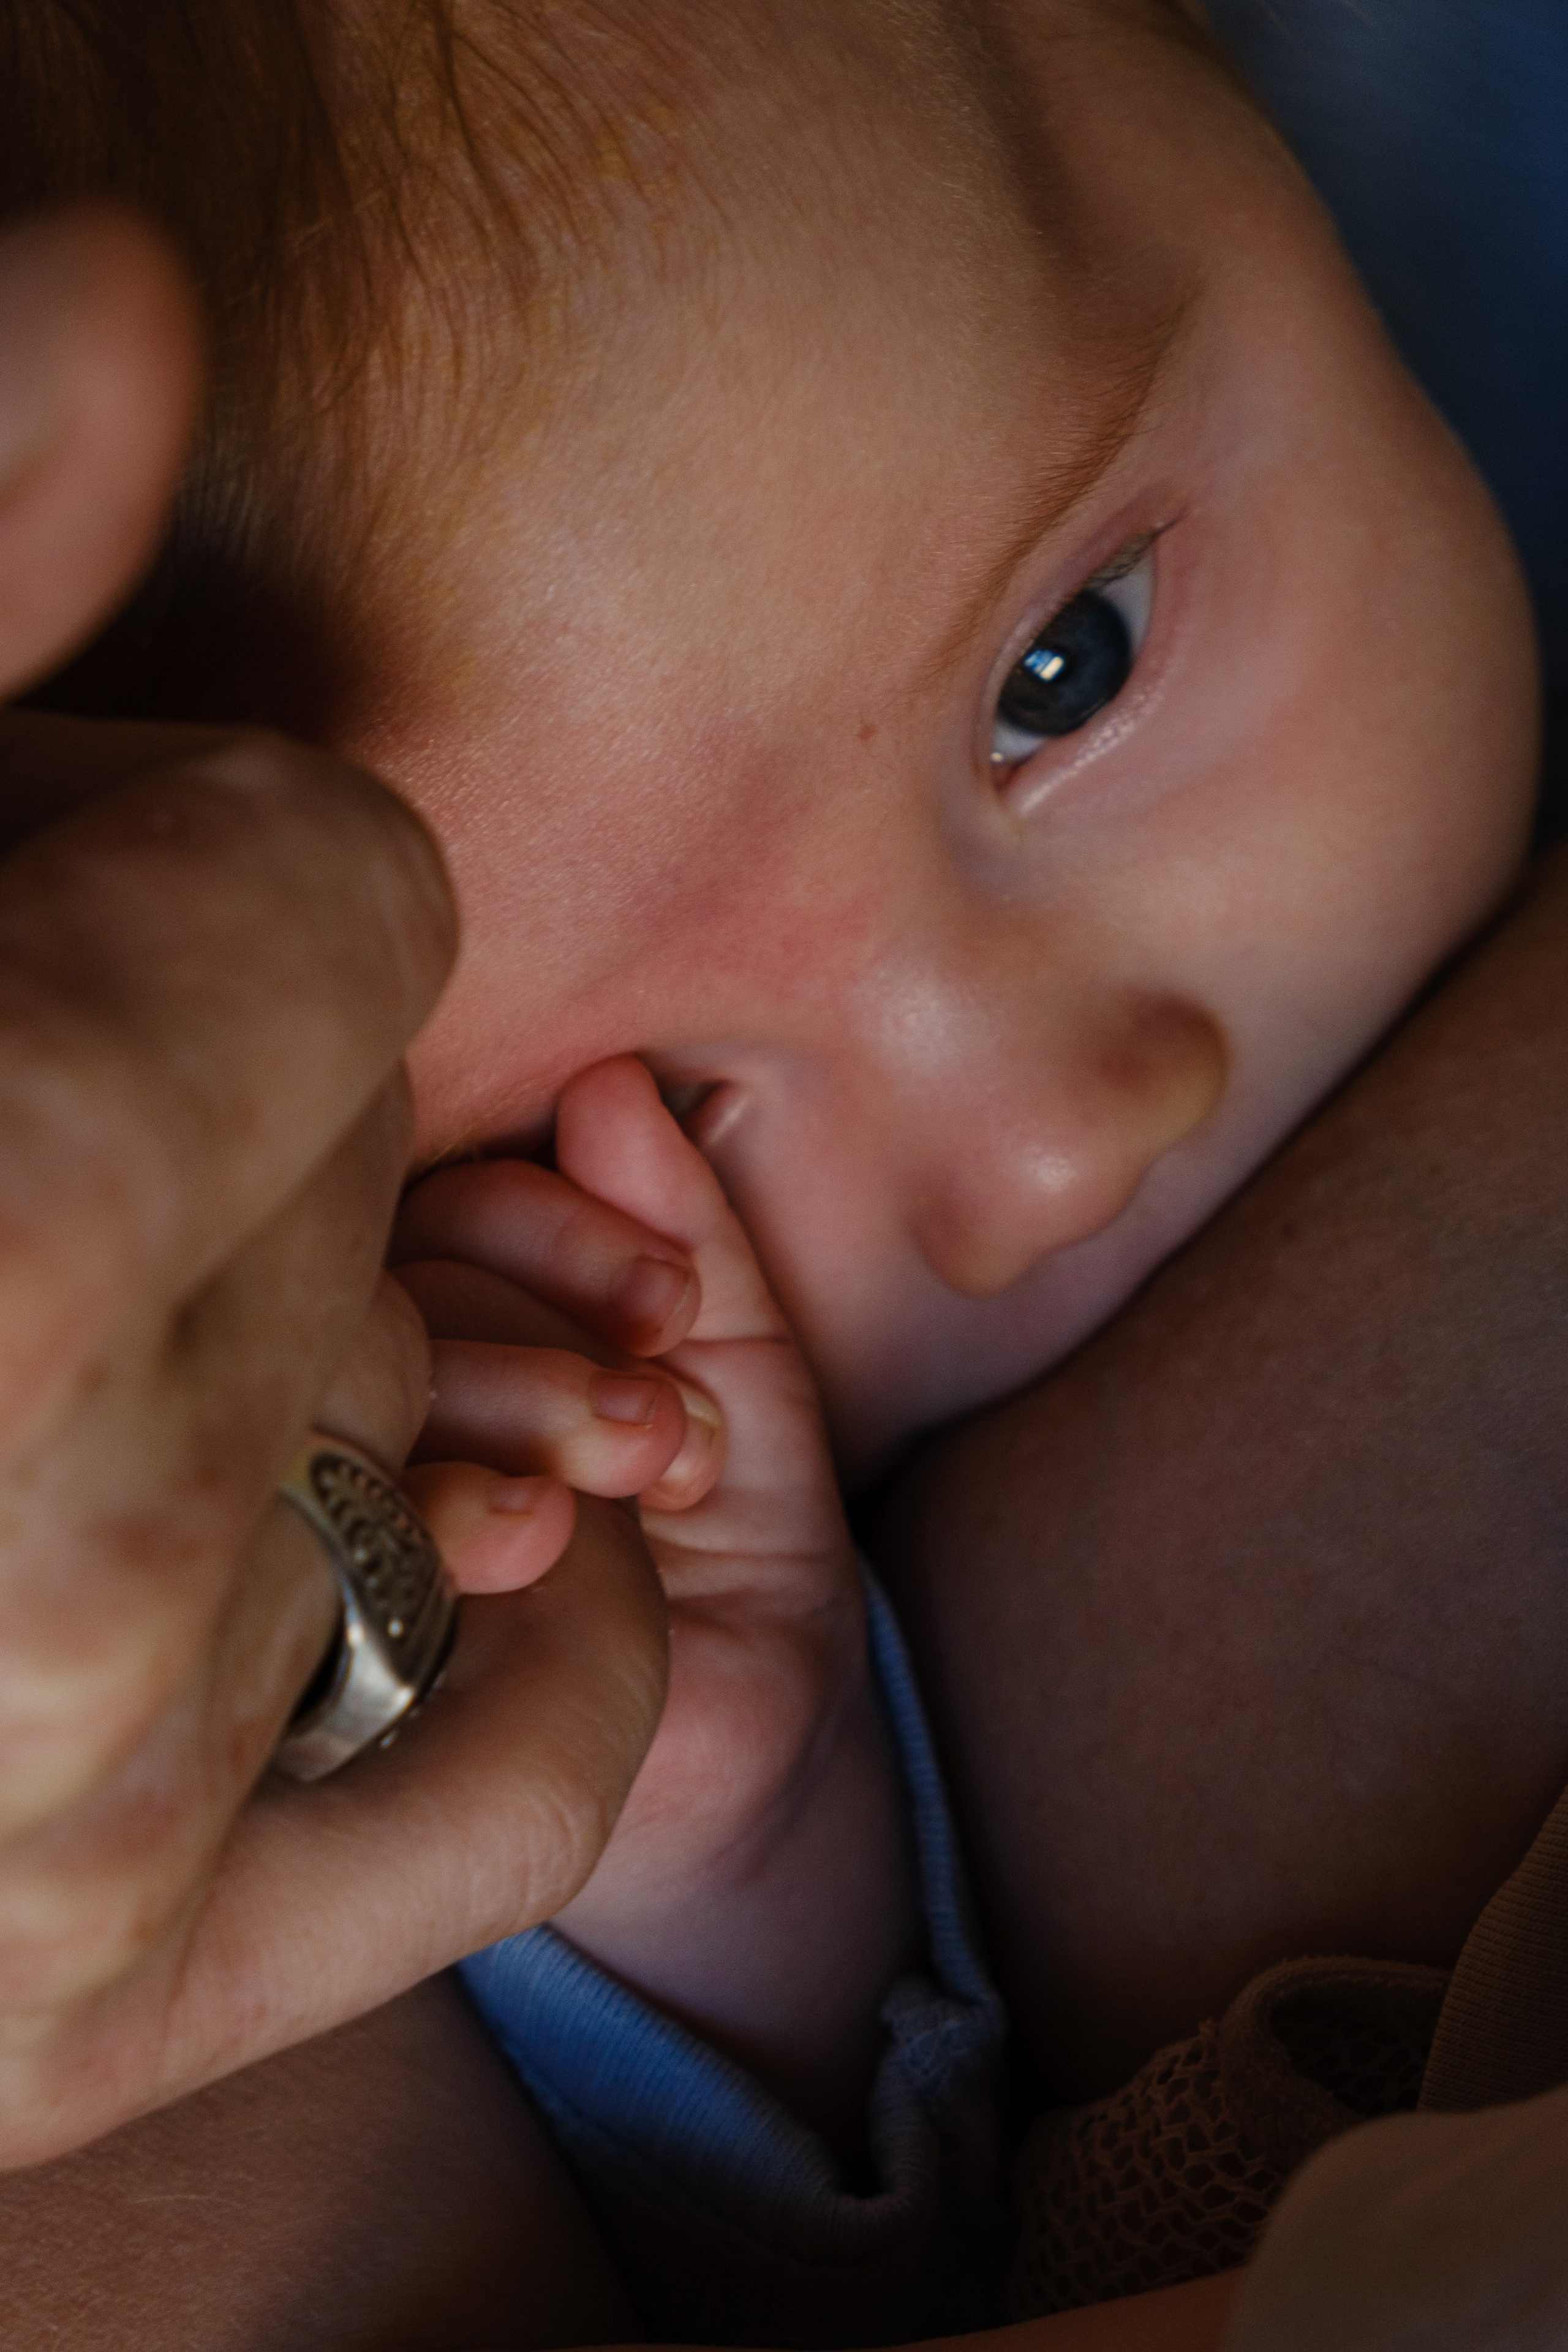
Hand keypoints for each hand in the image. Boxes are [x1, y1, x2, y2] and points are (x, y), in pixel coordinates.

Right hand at [0, 210, 666, 2165]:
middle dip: (189, 1097)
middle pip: (356, 1166)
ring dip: (247, 1343)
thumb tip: (117, 304)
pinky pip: (509, 1784)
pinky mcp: (99, 2020)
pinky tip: (441, 1547)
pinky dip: (530, 1662)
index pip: (348, 901)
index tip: (42, 884)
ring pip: (403, 1417)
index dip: (181, 854)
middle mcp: (50, 1561)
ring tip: (23, 1346)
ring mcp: (82, 1829)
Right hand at [393, 1057, 918, 2150]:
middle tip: (668, 1418)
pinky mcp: (329, 1611)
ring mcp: (352, 1495)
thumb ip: (695, 1244)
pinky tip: (543, 1541)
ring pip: (376, 1368)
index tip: (668, 1306)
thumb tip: (611, 1081)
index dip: (559, 1218)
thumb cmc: (737, 1568)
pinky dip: (456, 1494)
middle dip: (556, 1314)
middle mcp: (390, 1395)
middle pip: (412, 1270)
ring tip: (644, 1477)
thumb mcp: (750, 1385)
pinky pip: (349, 1503)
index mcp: (474, 1325)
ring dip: (522, 1397)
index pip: (456, 1200)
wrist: (748, 1782)